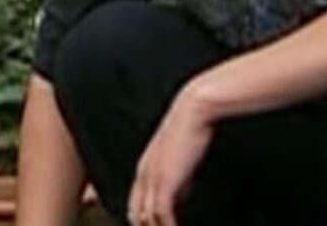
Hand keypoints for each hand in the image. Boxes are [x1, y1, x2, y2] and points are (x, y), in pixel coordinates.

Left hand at [127, 88, 213, 225]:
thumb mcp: (178, 162)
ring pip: (145, 217)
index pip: (134, 206)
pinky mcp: (165, 179)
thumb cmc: (190, 132)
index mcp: (144, 171)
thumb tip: (176, 201)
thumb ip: (175, 182)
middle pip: (135, 214)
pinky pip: (160, 213)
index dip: (141, 222)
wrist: (192, 111)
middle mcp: (143, 176)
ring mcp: (152, 178)